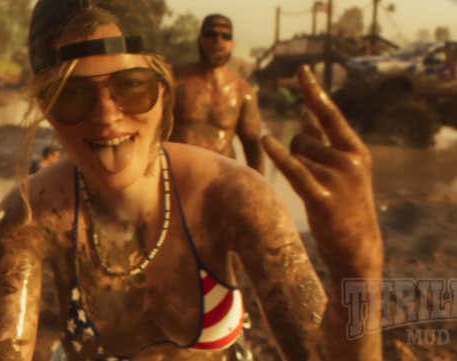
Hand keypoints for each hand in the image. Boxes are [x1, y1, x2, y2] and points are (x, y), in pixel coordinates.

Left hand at [262, 65, 382, 278]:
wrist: (358, 247)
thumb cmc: (346, 204)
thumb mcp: (343, 169)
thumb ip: (324, 141)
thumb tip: (305, 113)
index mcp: (356, 150)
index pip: (329, 114)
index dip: (313, 92)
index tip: (301, 71)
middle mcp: (349, 160)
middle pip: (302, 137)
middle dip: (296, 150)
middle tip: (312, 175)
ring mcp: (337, 179)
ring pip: (296, 155)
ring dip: (294, 167)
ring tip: (313, 189)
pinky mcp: (322, 199)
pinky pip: (294, 170)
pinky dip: (280, 155)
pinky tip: (266, 140)